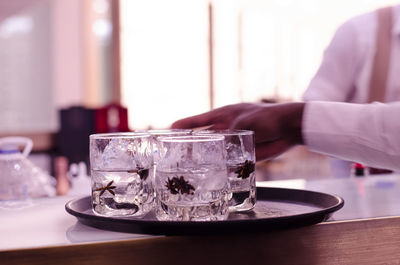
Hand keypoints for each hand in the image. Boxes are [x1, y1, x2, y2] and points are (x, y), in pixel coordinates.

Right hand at [171, 102, 304, 159]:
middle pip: (201, 139)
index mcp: (222, 117)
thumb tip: (221, 145)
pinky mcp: (242, 154)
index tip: (166, 133)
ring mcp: (232, 143)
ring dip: (204, 159)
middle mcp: (224, 130)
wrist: (290, 128)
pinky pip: (228, 162)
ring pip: (213, 152)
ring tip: (189, 170)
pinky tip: (213, 176)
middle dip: (188, 146)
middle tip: (174, 158)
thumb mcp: (247, 121)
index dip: (181, 127)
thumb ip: (233, 131)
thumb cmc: (269, 117)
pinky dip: (221, 168)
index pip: (196, 121)